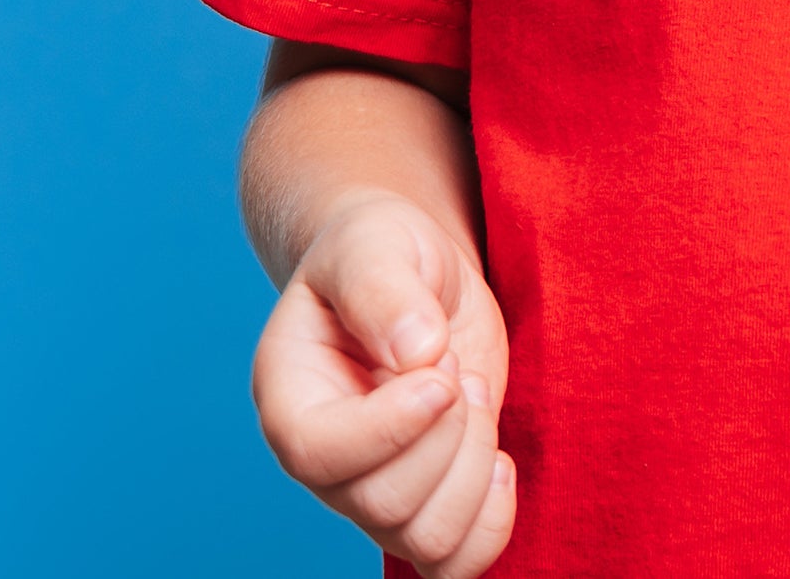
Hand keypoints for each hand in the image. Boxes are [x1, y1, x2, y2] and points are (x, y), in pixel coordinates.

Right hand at [251, 192, 514, 576]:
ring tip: (472, 392)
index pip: (317, 453)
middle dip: (447, 434)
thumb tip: (418, 352)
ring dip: (474, 468)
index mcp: (289, 394)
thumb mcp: (374, 242)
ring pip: (425, 540)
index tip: (443, 372)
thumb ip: (384, 287)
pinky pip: (454, 564)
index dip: (389, 428)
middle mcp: (324, 459)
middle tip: (458, 366)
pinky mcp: (426, 504)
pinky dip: (492, 525)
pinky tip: (500, 457)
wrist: (416, 275)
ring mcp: (373, 490)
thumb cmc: (382, 251)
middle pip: (381, 504)